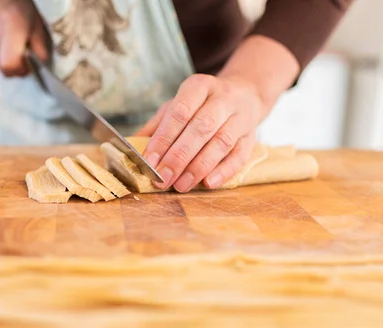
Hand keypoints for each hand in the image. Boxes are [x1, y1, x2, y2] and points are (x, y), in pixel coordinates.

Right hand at [0, 0, 51, 76]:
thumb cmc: (15, 2)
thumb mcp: (35, 20)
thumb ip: (40, 45)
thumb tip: (42, 65)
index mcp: (11, 27)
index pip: (10, 66)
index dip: (21, 70)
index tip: (29, 64)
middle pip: (3, 68)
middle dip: (15, 64)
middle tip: (21, 50)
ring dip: (3, 56)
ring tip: (5, 35)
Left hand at [135, 74, 264, 191]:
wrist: (246, 95)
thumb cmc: (203, 104)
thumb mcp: (178, 105)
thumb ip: (156, 126)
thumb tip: (130, 148)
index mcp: (199, 87)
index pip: (179, 113)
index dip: (163, 139)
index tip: (149, 161)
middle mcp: (222, 99)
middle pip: (201, 128)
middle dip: (179, 156)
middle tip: (163, 178)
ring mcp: (240, 117)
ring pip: (221, 143)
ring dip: (199, 167)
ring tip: (181, 185)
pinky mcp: (251, 137)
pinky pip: (240, 156)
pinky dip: (224, 171)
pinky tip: (209, 183)